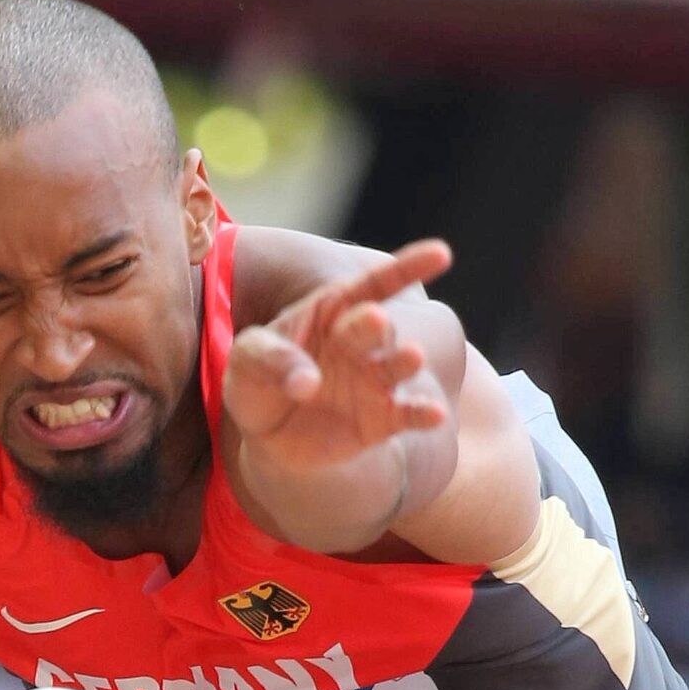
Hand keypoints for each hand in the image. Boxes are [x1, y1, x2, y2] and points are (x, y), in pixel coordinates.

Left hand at [223, 238, 453, 478]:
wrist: (265, 435)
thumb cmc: (257, 381)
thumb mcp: (247, 360)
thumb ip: (270, 359)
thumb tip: (308, 382)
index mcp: (334, 311)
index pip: (374, 284)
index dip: (407, 267)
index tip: (441, 254)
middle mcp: (361, 342)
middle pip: (375, 327)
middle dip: (375, 323)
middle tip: (371, 320)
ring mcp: (375, 381)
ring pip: (397, 366)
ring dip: (404, 361)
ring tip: (411, 356)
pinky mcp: (382, 420)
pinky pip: (406, 415)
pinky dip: (422, 413)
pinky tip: (434, 413)